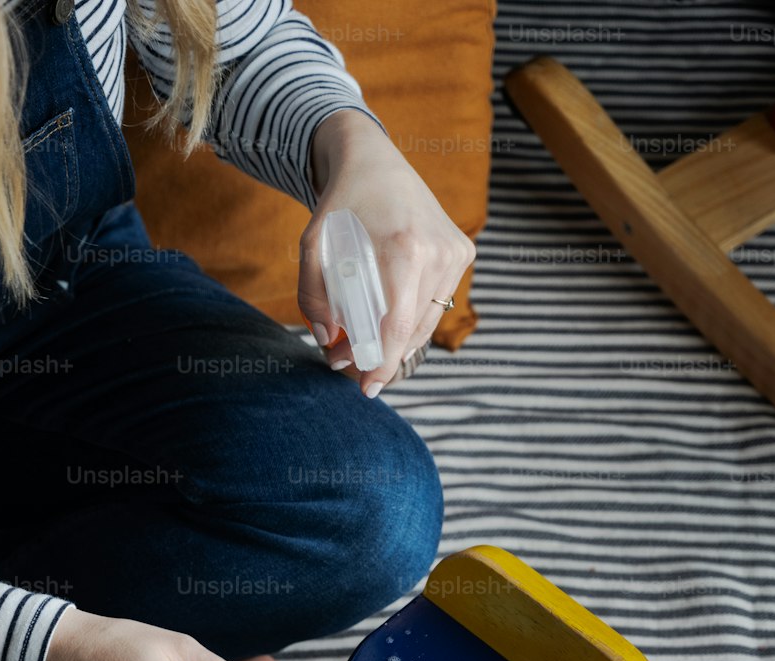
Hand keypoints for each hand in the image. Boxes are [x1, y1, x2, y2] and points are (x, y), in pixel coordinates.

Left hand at [300, 110, 475, 396]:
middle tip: (345, 363)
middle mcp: (438, 253)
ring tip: (360, 342)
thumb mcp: (312, 244)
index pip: (397, 327)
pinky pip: (436, 304)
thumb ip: (314, 296)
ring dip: (395, 342)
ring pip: (426, 323)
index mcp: (404, 249)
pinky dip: (411, 319)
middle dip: (379, 356)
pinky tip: (387, 317)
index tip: (366, 388)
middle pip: (412, 332)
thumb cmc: (341, 202)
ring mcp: (455, 253)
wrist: (375, 159)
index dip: (382, 365)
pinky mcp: (462, 252)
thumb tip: (328, 340)